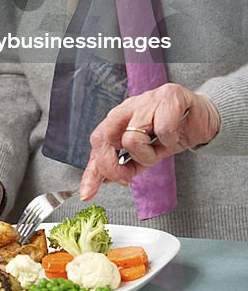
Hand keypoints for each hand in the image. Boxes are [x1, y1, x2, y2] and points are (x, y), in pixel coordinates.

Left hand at [80, 83, 220, 199]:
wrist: (202, 117)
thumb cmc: (172, 132)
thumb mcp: (146, 153)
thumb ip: (126, 164)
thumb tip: (104, 180)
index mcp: (120, 119)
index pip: (98, 141)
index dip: (92, 170)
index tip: (88, 193)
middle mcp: (129, 107)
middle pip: (105, 136)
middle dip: (113, 166)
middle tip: (129, 176)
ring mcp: (148, 100)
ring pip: (131, 138)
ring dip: (148, 154)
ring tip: (160, 147)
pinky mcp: (170, 97)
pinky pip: (163, 129)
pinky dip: (170, 140)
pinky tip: (175, 135)